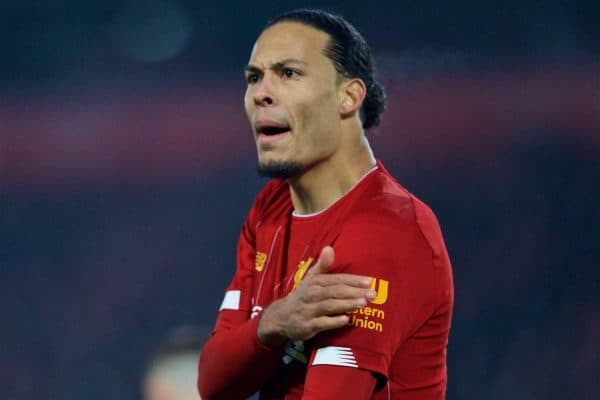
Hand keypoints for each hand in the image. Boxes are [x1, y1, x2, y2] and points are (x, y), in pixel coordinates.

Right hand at [257, 246, 375, 346]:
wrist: (282, 317)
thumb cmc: (303, 296)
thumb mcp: (311, 279)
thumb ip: (322, 265)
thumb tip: (329, 248)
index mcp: (315, 282)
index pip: (336, 279)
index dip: (352, 280)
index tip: (369, 282)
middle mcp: (312, 294)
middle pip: (335, 292)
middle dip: (354, 292)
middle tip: (372, 294)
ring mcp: (309, 310)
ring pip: (330, 306)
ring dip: (346, 304)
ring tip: (363, 303)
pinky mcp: (307, 326)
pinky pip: (322, 323)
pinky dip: (333, 321)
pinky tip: (346, 320)